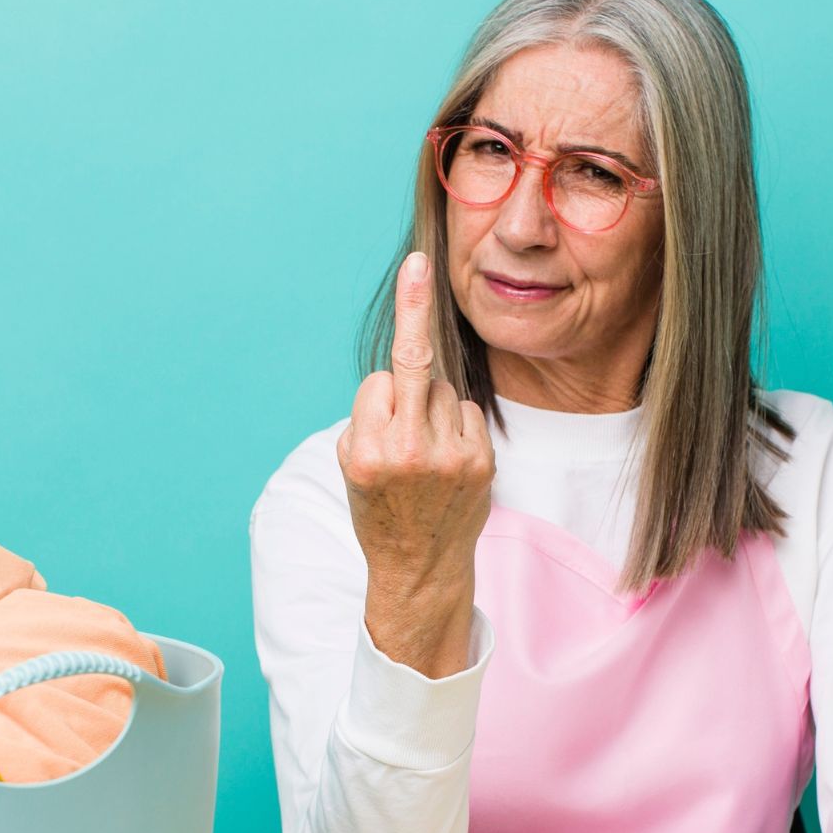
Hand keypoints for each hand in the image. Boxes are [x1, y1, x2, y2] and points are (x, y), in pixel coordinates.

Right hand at [336, 252, 495, 677]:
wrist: (419, 568)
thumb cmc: (379, 509)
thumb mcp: (352, 466)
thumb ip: (371, 418)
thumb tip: (403, 369)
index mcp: (368, 453)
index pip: (377, 382)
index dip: (377, 394)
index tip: (400, 293)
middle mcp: (409, 452)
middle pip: (413, 364)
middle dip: (413, 310)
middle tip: (418, 264)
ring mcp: (450, 458)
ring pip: (439, 389)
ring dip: (428, 405)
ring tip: (422, 453)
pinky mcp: (480, 461)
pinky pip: (463, 410)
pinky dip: (452, 422)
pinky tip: (445, 458)